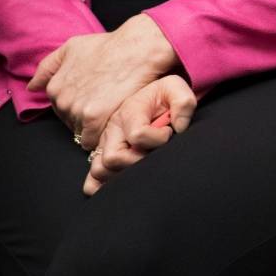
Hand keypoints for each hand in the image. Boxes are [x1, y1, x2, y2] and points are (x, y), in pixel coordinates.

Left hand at [28, 14, 178, 150]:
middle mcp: (61, 101)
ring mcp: (77, 111)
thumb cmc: (109, 46)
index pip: (61, 112)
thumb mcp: (71, 48)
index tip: (95, 100)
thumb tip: (32, 87)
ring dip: (95, 128)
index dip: (80, 107)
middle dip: (86, 118)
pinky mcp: (94, 119)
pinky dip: (101, 136)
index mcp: (54, 88)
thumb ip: (48, 67)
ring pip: (82, 133)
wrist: (137, 49)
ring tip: (112, 113)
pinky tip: (112, 123)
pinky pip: (91, 141)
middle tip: (106, 104)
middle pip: (71, 124)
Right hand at [83, 75, 195, 195]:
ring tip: (141, 166)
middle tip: (153, 155)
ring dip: (121, 174)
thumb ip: (183, 102)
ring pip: (100, 170)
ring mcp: (103, 145)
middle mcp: (112, 129)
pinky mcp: (100, 157)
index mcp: (129, 111)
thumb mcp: (175, 88)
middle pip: (113, 158)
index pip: (137, 135)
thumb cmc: (163, 96)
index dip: (158, 139)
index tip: (168, 133)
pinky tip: (121, 183)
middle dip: (138, 162)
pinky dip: (101, 186)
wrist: (152, 98)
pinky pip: (91, 180)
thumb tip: (179, 127)